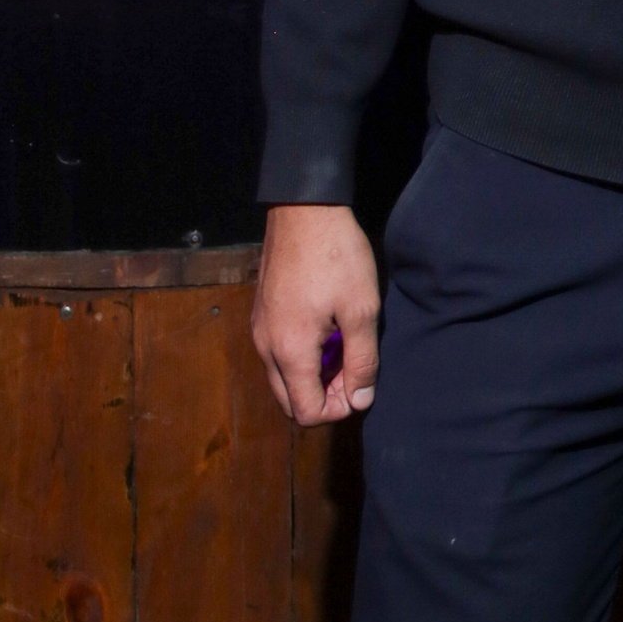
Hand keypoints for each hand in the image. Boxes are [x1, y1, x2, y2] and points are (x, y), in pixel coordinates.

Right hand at [252, 203, 380, 424]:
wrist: (304, 209)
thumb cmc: (337, 256)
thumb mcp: (361, 309)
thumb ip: (362, 360)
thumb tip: (361, 400)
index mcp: (290, 352)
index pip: (306, 412)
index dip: (338, 409)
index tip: (361, 383)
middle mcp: (266, 347)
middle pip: (290, 401)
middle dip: (324, 397)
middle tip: (354, 369)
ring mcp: (259, 330)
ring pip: (282, 378)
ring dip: (313, 377)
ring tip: (344, 347)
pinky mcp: (261, 314)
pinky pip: (278, 354)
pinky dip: (301, 357)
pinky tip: (327, 330)